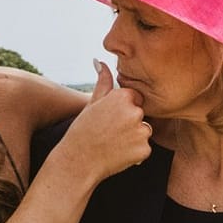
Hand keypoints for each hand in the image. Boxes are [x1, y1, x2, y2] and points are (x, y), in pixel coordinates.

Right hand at [53, 61, 152, 181]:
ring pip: (144, 131)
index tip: (110, 118)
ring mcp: (141, 132)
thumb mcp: (92, 103)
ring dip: (134, 137)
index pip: (135, 98)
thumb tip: (100, 61)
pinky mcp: (144, 150)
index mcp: (122, 97)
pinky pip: (144, 148)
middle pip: (141, 115)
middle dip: (129, 123)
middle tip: (109, 132)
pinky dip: (135, 152)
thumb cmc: (83, 130)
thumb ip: (103, 82)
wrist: (78, 161)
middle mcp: (135, 112)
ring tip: (113, 142)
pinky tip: (118, 153)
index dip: (122, 109)